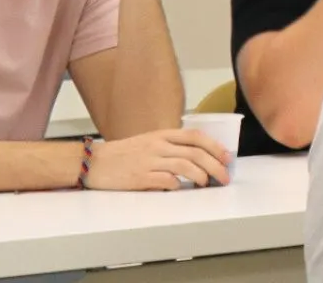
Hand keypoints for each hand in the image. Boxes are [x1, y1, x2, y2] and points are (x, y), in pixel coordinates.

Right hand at [84, 129, 232, 190]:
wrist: (94, 162)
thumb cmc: (124, 154)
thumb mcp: (149, 142)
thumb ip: (172, 147)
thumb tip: (200, 158)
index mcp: (162, 135)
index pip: (196, 136)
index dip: (215, 146)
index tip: (227, 157)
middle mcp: (157, 145)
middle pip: (195, 153)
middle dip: (216, 166)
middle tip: (225, 177)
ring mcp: (149, 161)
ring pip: (185, 166)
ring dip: (201, 176)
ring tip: (207, 184)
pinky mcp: (140, 177)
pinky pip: (166, 181)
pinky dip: (179, 185)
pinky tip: (181, 188)